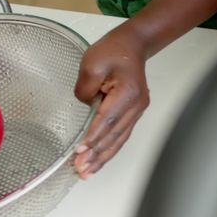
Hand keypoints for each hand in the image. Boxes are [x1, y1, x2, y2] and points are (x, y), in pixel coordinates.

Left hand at [73, 29, 149, 176]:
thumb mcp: (91, 64)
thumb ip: (84, 90)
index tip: (79, 152)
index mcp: (127, 93)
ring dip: (103, 157)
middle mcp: (136, 105)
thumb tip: (85, 110)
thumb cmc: (113, 51)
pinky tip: (100, 160)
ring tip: (87, 172)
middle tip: (80, 170)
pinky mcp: (133, 113)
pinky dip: (110, 149)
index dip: (93, 138)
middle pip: (115, 135)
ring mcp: (137, 111)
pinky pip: (121, 135)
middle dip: (97, 155)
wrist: (133, 45)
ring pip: (119, 140)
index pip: (107, 121)